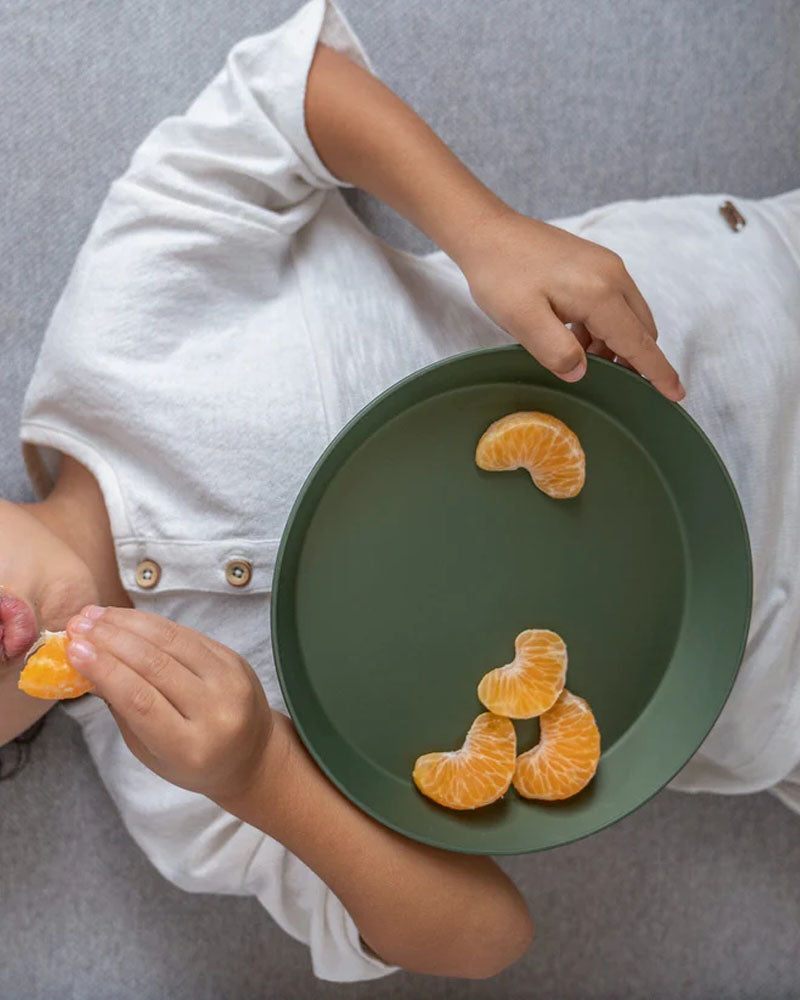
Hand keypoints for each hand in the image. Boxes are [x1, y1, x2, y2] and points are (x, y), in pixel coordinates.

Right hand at [65, 606, 274, 802]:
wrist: (252, 754)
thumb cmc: (191, 760)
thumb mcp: (150, 750)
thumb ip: (123, 709)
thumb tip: (86, 663)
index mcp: (191, 747)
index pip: (142, 701)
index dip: (106, 670)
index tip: (74, 648)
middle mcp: (216, 712)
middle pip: (156, 666)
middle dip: (111, 640)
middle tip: (78, 625)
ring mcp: (231, 682)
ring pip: (173, 642)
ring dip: (129, 623)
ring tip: (95, 615)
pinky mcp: (235, 659)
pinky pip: (188, 634)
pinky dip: (153, 623)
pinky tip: (126, 617)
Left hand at [455, 208, 684, 400]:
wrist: (486, 231)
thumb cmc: (500, 274)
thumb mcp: (521, 320)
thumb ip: (556, 351)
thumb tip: (581, 373)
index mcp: (600, 293)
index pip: (638, 342)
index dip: (657, 372)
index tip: (676, 395)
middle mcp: (613, 276)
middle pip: (641, 329)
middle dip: (633, 360)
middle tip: (607, 384)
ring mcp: (606, 266)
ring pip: (628, 316)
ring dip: (614, 343)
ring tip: (578, 358)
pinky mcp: (594, 263)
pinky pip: (614, 302)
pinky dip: (603, 326)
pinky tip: (573, 336)